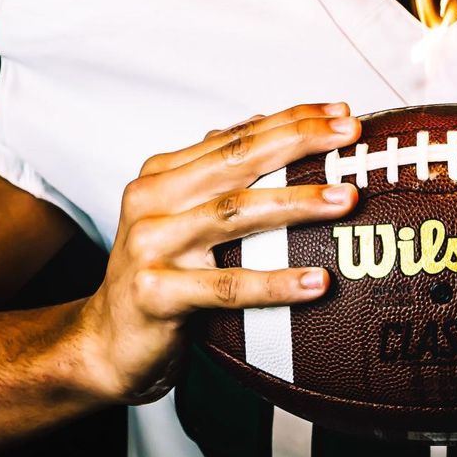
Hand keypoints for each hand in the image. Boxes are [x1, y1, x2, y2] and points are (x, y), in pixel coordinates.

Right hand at [69, 102, 361, 404]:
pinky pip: (226, 287)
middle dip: (299, 141)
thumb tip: (267, 124)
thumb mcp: (181, 216)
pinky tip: (316, 282)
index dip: (292, 120)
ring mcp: (151, 245)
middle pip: (238, 160)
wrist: (106, 344)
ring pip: (234, 214)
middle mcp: (153, 200)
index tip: (341, 113)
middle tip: (349, 135)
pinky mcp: (155, 293)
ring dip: (296, 202)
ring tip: (345, 199)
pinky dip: (275, 283)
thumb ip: (216, 173)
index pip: (238, 136)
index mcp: (163, 174)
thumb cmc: (157, 275)